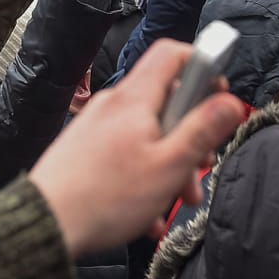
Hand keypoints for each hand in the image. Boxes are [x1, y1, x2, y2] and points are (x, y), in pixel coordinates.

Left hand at [29, 39, 244, 255]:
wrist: (47, 223)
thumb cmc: (105, 198)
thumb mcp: (168, 166)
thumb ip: (202, 130)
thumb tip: (230, 101)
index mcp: (135, 99)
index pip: (171, 54)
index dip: (200, 65)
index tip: (218, 93)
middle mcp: (114, 105)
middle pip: (165, 101)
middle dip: (189, 134)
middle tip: (200, 166)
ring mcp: (98, 126)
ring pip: (148, 134)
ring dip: (169, 164)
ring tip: (174, 199)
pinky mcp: (87, 149)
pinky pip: (126, 153)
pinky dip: (143, 176)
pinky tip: (147, 212)